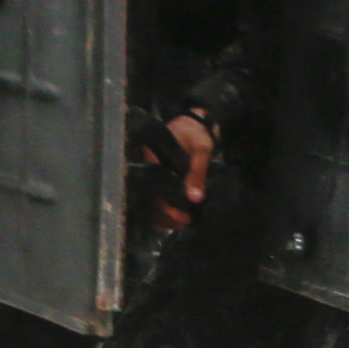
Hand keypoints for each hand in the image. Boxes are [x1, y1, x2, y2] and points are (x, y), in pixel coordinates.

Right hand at [138, 112, 214, 228]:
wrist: (195, 124)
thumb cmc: (196, 134)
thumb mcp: (200, 150)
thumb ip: (197, 172)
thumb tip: (195, 199)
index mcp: (151, 160)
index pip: (153, 192)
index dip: (166, 209)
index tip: (183, 218)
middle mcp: (148, 169)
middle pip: (150, 201)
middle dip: (167, 216)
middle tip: (186, 223)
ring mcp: (152, 175)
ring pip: (152, 202)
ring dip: (166, 216)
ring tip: (184, 223)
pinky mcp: (159, 178)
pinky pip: (158, 198)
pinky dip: (167, 210)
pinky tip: (179, 217)